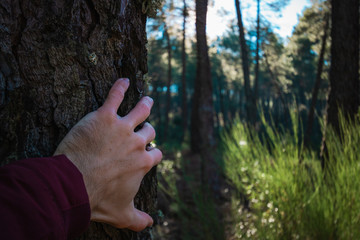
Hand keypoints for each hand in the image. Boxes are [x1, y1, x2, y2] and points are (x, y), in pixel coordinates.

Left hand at [54, 78, 161, 230]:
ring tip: (147, 99)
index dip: (153, 152)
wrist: (74, 184)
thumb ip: (138, 219)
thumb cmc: (97, 199)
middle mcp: (137, 142)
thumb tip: (150, 225)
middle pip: (149, 130)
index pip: (156, 153)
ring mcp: (122, 127)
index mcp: (143, 162)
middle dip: (148, 129)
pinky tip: (123, 80)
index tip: (148, 152)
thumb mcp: (121, 213)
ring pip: (141, 110)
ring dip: (145, 104)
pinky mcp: (104, 116)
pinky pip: (115, 96)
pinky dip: (120, 86)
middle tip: (144, 126)